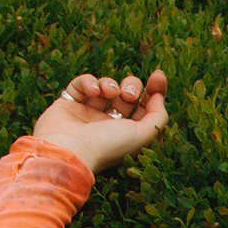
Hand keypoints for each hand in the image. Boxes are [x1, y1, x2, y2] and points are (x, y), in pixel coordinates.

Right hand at [28, 68, 167, 172]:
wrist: (69, 151)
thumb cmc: (108, 146)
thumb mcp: (143, 135)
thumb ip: (158, 116)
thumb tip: (159, 96)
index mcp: (126, 133)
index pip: (144, 107)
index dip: (154, 90)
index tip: (158, 76)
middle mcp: (107, 123)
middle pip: (127, 93)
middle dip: (132, 86)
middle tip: (128, 95)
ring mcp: (87, 113)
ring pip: (105, 86)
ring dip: (110, 83)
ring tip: (110, 93)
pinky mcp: (68, 104)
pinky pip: (81, 84)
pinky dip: (88, 82)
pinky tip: (92, 92)